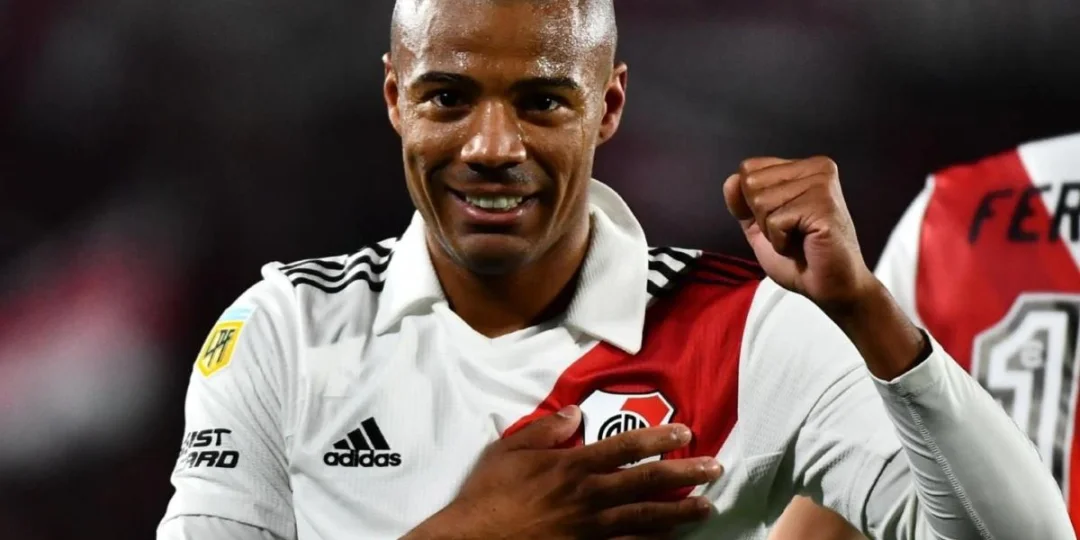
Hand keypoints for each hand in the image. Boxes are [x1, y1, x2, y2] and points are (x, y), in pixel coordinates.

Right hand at [403, 406, 720, 539]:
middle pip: (647, 482)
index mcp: (572, 467)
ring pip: (646, 520)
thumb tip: (572, 413)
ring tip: (706, 508)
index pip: (624, 446)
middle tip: (714, 469)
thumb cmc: (488, 495)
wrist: (474, 539)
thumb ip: (543, 431)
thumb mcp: (508, 451)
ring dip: (679, 513)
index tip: (684, 431)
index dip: (658, 436)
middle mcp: (589, 496)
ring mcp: (591, 530)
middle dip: (684, 474)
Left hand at [722, 156, 874, 308]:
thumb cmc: (802, 258)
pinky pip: (776, 220)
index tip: (782, 221)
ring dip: (773, 232)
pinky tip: (805, 245)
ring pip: (761, 202)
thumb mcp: (760, 227)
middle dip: (762, 218)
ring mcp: (822, 184)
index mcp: (803, 168)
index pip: (749, 169)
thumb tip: (731, 180)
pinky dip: (782, 242)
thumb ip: (742, 204)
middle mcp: (816, 168)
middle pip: (751, 183)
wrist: (831, 287)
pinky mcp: (823, 205)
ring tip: (799, 239)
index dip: (753, 204)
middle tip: (792, 233)